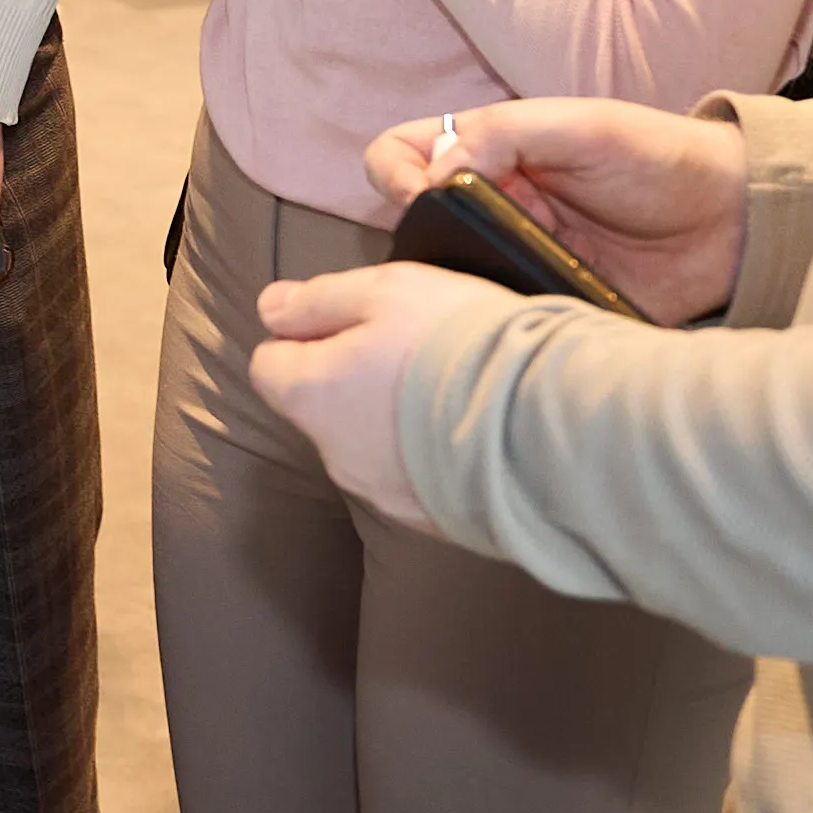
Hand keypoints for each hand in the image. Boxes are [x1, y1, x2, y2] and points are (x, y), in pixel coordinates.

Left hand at [243, 266, 455, 527]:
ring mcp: (382, 495)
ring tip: (452, 392)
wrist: (544, 424)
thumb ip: (319, 299)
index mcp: (311, 398)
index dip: (304, 338)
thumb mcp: (385, 291)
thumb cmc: (457, 342)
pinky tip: (472, 432)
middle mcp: (334, 455)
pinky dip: (430, 455)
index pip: (269, 367)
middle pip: (322, 408)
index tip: (355, 323)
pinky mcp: (431, 521)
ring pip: (368, 446)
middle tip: (412, 350)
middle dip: (350, 379)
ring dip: (392, 420)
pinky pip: (415, 479)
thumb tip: (269, 308)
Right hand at [357, 94, 747, 321]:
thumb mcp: (586, 126)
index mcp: (491, 151)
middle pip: (411, 223)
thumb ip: (507, 133)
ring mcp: (515, 256)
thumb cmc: (662, 158)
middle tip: (476, 241)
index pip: (400, 155)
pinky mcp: (544, 303)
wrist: (735, 222)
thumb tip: (432, 171)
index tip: (425, 194)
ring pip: (447, 278)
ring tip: (496, 284)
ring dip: (457, 284)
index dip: (393, 173)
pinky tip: (522, 316)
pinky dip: (497, 321)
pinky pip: (497, 318)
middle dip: (423, 237)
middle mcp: (492, 204)